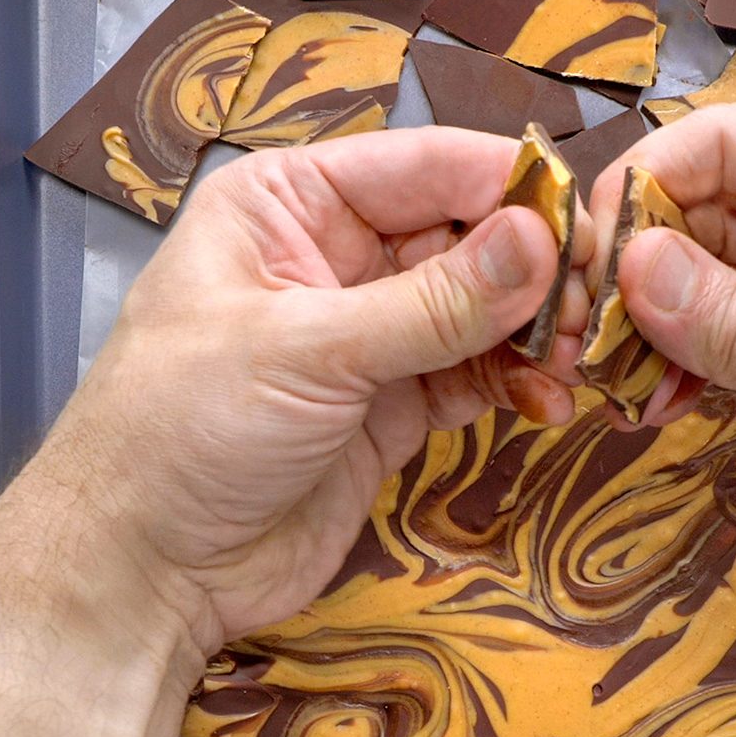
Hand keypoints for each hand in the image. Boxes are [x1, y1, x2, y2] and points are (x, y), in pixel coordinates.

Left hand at [8, 127, 591, 656]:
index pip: (424, 166)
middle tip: (593, 308)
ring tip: (573, 362)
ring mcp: (367, 334)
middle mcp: (332, 254)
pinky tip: (546, 401)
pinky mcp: (391, 407)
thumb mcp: (307, 351)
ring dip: (532, 332)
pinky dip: (513, 385)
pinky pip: (471, 375)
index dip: (509, 188)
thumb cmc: (181, 432)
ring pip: (478, 309)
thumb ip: (430, 303)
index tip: (586, 223)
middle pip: (464, 235)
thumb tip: (539, 240)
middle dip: (533, 269)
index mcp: (289, 202)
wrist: (142, 570)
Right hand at [590, 104, 735, 615]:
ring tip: (614, 382)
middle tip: (583, 334)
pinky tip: (656, 403)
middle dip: (642, 267)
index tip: (588, 257)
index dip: (649, 189)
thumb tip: (633, 269)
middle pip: (712, 212)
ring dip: (658, 325)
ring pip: (715, 280)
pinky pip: (735, 338)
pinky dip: (690, 365)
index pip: (732, 145)